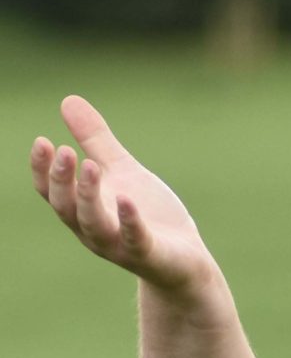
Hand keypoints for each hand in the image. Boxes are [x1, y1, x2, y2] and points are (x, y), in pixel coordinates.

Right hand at [31, 96, 221, 308]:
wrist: (183, 257)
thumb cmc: (146, 212)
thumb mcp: (121, 170)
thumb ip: (96, 141)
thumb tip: (67, 100)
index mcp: (84, 209)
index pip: (53, 192)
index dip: (43, 170)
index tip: (41, 141)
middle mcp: (93, 230)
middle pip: (67, 208)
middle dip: (63, 180)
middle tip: (63, 150)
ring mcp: (119, 244)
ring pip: (94, 224)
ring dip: (88, 197)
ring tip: (90, 166)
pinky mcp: (148, 253)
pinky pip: (135, 239)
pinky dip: (129, 221)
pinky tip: (127, 200)